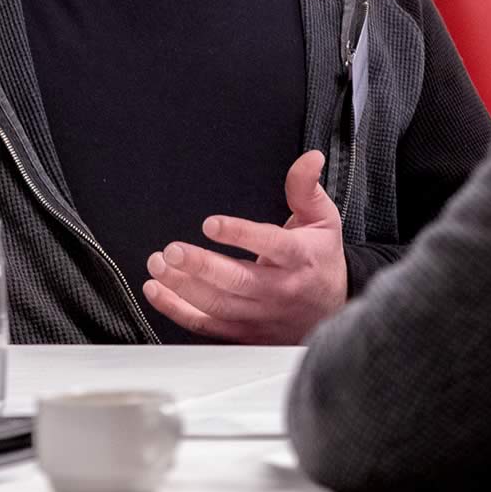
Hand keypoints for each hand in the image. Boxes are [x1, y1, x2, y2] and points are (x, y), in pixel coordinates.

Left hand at [143, 149, 346, 344]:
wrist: (332, 311)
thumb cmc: (321, 259)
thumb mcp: (322, 219)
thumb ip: (306, 188)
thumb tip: (310, 158)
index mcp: (299, 257)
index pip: (270, 245)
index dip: (240, 234)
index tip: (210, 224)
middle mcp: (280, 289)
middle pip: (237, 281)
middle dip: (200, 266)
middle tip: (171, 250)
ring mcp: (261, 315)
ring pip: (217, 305)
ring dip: (182, 287)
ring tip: (158, 264)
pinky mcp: (245, 333)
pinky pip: (207, 325)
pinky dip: (178, 311)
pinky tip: (157, 291)